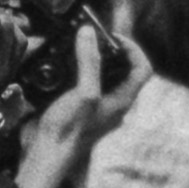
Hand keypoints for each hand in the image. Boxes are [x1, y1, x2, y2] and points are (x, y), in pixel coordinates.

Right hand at [16, 24, 140, 187]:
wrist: (46, 154)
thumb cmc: (70, 130)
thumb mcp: (84, 92)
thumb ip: (89, 62)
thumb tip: (88, 34)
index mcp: (122, 100)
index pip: (142, 69)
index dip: (134, 48)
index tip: (113, 37)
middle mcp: (113, 103)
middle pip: (123, 70)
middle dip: (111, 50)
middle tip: (94, 38)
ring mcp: (96, 106)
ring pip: (103, 76)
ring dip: (93, 59)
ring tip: (78, 47)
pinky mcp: (78, 108)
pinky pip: (84, 83)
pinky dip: (76, 70)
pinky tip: (63, 66)